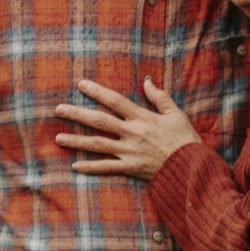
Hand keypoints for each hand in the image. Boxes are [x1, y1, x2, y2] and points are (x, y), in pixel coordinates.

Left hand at [54, 78, 200, 180]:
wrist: (191, 167)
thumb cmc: (185, 139)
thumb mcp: (176, 114)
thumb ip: (160, 97)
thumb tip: (147, 82)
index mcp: (142, 118)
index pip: (115, 101)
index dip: (97, 91)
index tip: (80, 84)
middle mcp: (132, 133)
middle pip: (99, 121)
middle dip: (77, 114)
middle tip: (58, 109)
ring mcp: (129, 152)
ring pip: (98, 145)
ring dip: (76, 141)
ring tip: (58, 138)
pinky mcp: (131, 168)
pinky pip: (107, 168)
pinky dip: (91, 168)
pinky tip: (75, 166)